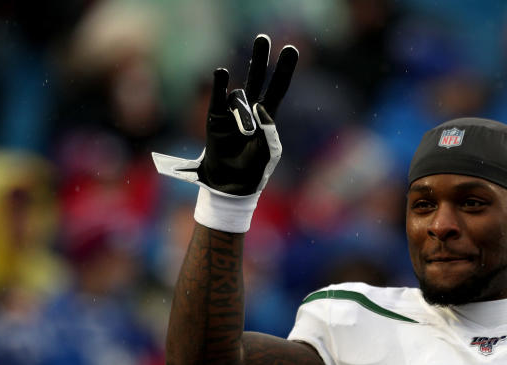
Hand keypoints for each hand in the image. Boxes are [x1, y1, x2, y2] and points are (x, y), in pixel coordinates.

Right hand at [153, 35, 298, 196]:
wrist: (230, 185)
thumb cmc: (253, 171)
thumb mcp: (268, 153)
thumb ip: (269, 131)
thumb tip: (259, 107)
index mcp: (268, 118)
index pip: (277, 88)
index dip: (284, 70)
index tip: (291, 49)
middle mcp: (249, 110)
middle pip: (256, 77)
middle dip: (260, 58)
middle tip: (263, 38)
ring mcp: (231, 112)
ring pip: (240, 97)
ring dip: (243, 114)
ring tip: (244, 133)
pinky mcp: (214, 117)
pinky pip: (218, 97)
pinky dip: (220, 84)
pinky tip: (222, 73)